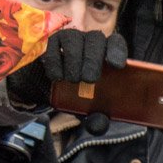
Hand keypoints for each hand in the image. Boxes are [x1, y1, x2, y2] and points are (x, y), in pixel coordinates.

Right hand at [7, 31, 127, 107]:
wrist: (45, 88)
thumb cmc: (74, 93)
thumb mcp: (86, 107)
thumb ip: (95, 116)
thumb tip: (99, 125)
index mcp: (105, 53)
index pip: (115, 42)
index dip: (116, 51)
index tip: (116, 65)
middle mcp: (88, 40)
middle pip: (95, 38)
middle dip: (93, 59)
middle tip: (89, 79)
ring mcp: (67, 38)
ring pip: (73, 38)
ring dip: (74, 60)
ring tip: (72, 79)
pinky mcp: (48, 42)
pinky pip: (52, 46)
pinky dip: (55, 62)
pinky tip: (56, 76)